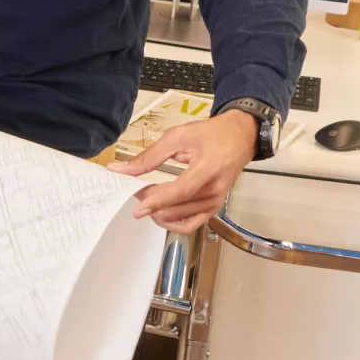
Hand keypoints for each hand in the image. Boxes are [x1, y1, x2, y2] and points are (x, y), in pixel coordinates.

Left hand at [109, 109, 257, 233]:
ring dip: (159, 213)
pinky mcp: (214, 208)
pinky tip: (160, 212)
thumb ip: (149, 156)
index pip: (180, 191)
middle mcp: (214, 190)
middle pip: (177, 208)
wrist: (239, 137)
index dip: (157, 201)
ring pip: (180, 220)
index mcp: (208, 169)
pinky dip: (172, 223)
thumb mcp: (177, 137)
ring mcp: (215, 202)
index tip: (137, 208)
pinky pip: (190, 225)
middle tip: (136, 190)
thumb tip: (120, 169)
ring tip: (147, 198)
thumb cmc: (210, 134)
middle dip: (152, 204)